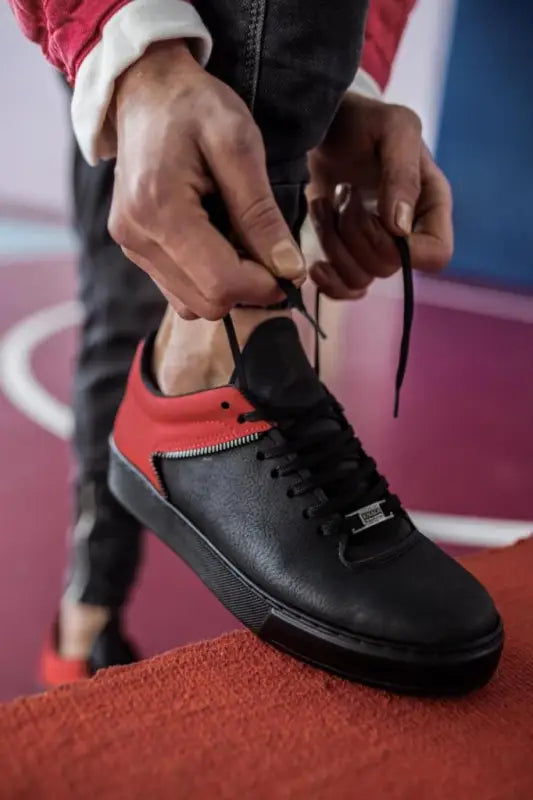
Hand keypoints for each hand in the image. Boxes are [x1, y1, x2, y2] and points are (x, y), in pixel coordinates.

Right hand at [108, 40, 304, 319]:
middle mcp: (136, 237)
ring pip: (193, 304)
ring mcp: (130, 247)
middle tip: (269, 250)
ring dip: (228, 284)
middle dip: (248, 287)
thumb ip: (261, 213)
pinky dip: (207, 278)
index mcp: (160, 209)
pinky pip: (179, 291)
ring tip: (239, 236)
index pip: (221, 284)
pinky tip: (218, 241)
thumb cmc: (195, 107)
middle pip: (207, 303)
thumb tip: (290, 270)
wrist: (146, 90)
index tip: (290, 266)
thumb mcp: (239, 145)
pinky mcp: (134, 250)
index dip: (265, 285)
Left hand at [307, 93, 452, 297]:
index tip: (379, 216)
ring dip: (333, 244)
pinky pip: (345, 291)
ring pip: (361, 279)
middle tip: (343, 193)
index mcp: (431, 206)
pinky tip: (315, 261)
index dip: (406, 248)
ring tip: (324, 204)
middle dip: (357, 233)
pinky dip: (327, 281)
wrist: (324, 128)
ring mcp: (375, 249)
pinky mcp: (346, 258)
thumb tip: (400, 228)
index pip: (436, 254)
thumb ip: (402, 173)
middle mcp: (408, 235)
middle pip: (389, 267)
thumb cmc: (364, 122)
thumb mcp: (393, 129)